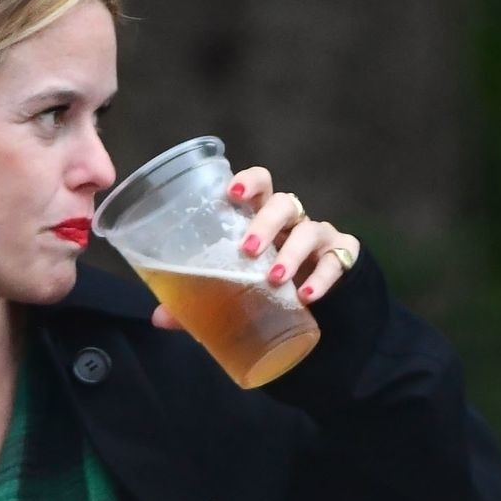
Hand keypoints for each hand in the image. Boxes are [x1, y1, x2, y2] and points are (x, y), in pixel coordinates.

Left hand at [152, 166, 360, 330]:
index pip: (260, 185)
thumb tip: (159, 318)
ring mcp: (320, 238)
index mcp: (263, 219)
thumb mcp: (235, 289)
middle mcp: (292, 222)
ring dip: (291, 253)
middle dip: (265, 223)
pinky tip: (307, 296)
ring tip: (275, 279)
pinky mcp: (342, 259)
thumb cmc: (268, 286)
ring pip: (309, 231)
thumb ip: (199, 299)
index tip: (232, 193)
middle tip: (247, 250)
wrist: (319, 307)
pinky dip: (322, 278)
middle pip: (284, 203)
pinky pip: (336, 262)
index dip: (249, 182)